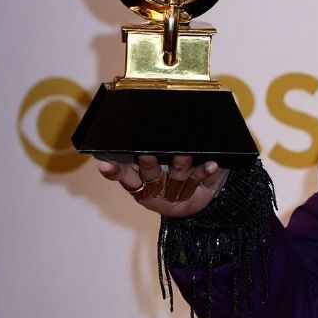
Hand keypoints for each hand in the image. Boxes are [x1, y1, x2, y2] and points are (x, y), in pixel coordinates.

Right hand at [97, 154, 229, 216]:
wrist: (202, 185)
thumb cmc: (171, 162)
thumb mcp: (156, 153)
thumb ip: (141, 144)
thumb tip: (128, 121)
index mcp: (140, 180)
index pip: (123, 176)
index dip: (114, 171)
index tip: (106, 163)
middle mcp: (156, 190)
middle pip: (151, 178)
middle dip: (149, 166)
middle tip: (147, 154)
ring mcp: (177, 196)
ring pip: (177, 181)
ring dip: (180, 167)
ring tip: (184, 155)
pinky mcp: (199, 196)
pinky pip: (203, 183)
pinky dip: (206, 172)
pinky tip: (211, 164)